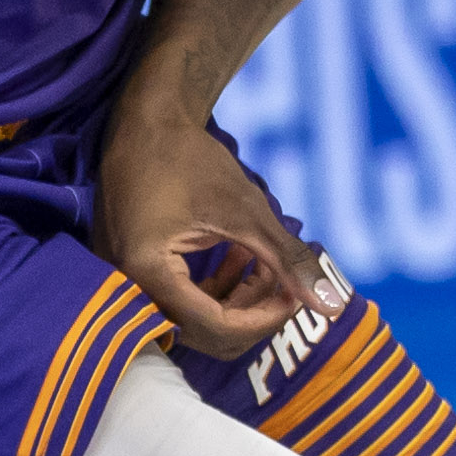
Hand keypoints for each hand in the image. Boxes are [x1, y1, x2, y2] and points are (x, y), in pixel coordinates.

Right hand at [92, 100, 350, 357]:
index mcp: (146, 272)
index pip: (213, 327)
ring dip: (235, 299)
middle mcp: (125, 286)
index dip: (263, 320)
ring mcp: (122, 282)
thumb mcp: (247, 210)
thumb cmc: (192, 159)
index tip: (295, 297)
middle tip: (284, 284)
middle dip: (251, 312)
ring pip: (191, 319)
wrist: (145, 122)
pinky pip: (176, 300)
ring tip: (264, 263)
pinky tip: (239, 258)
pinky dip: (212, 287)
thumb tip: (333, 305)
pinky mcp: (128, 273)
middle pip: (201, 332)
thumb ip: (287, 260)